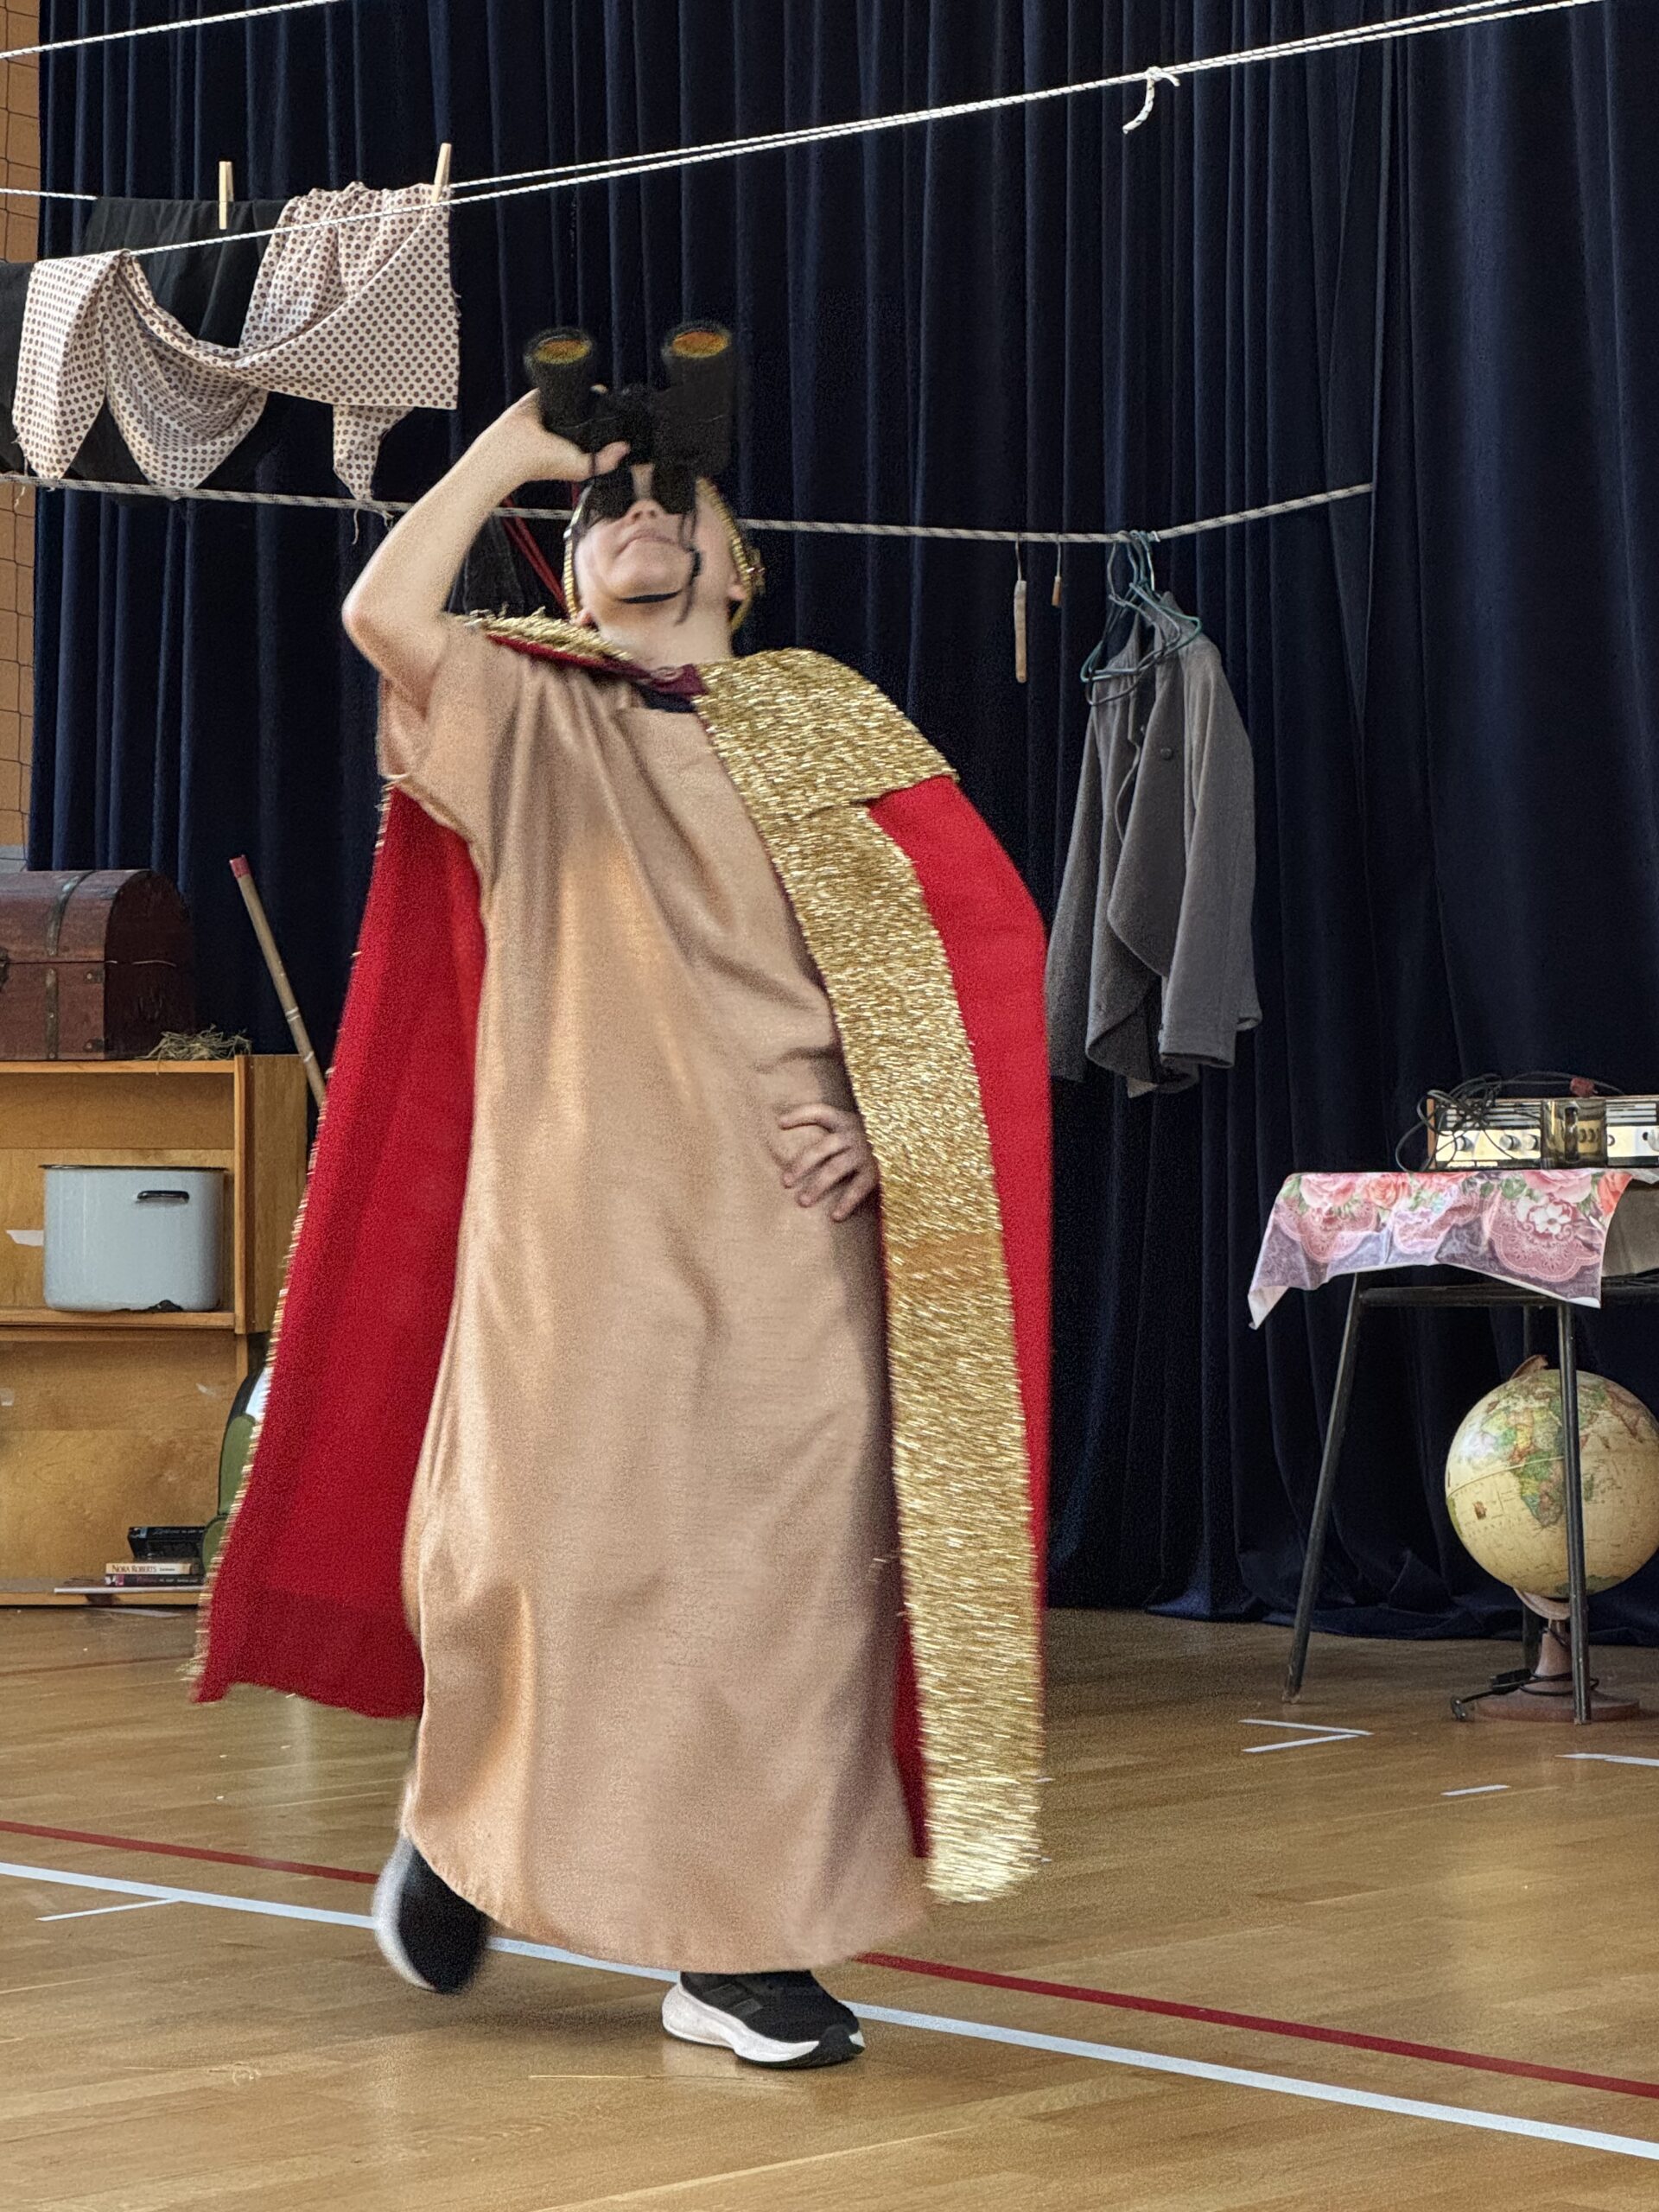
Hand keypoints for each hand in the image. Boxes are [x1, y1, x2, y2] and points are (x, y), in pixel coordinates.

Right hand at [474, 391, 628, 495]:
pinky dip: (564, 380)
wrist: (515, 447)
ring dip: (584, 390)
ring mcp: (553, 409)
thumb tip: (625, 448)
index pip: (597, 428)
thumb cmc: (543, 463)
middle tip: (611, 400)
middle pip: (588, 410)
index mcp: (575, 442)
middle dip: (599, 405)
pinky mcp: (541, 395)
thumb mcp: (580, 468)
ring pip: (574, 395)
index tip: (621, 415)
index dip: (609, 422)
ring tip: (597, 387)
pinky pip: (556, 383)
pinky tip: (576, 377)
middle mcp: (565, 425)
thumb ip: (605, 462)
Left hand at [779, 1103, 879, 1220]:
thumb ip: (847, 1132)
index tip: (780, 1123)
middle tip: (785, 1182)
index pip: (820, 1112)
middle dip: (800, 1165)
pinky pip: (857, 1188)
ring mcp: (865, 1153)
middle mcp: (854, 1135)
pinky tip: (835, 1216)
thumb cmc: (888, 1135)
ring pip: (833, 1170)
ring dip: (816, 1186)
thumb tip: (821, 1148)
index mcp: (849, 1121)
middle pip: (820, 1148)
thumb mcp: (868, 1125)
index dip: (800, 1115)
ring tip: (803, 1202)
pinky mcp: (878, 1170)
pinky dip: (846, 1202)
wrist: (918, 1138)